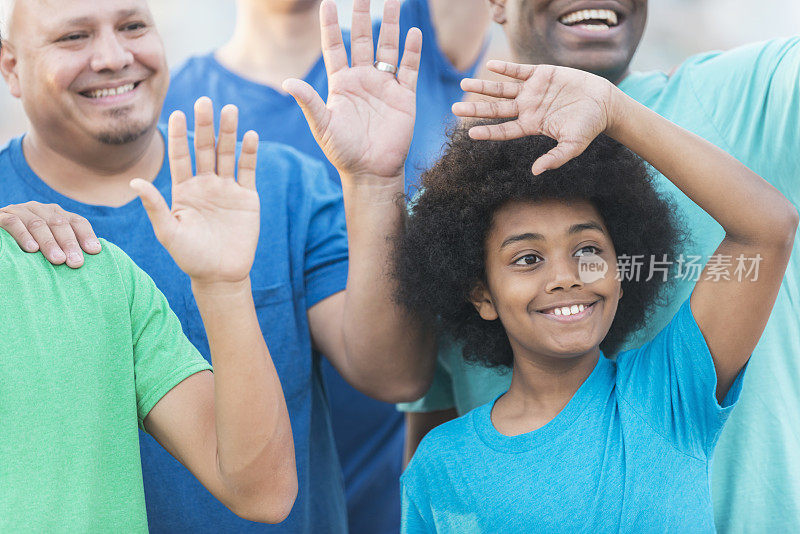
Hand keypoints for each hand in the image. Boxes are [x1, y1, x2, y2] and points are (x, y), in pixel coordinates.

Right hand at [0, 202, 100, 266]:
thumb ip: (66, 246)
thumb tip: (93, 257)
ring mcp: (20, 211)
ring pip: (38, 224)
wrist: (0, 235)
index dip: (86, 235)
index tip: (94, 251)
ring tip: (58, 260)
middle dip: (69, 243)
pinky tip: (31, 249)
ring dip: (49, 243)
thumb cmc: (30, 244)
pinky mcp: (1, 216)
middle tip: (76, 262)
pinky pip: (13, 223)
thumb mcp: (50, 242)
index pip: (76, 221)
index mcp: (56, 213)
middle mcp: (40, 209)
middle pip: (59, 223)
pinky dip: (23, 235)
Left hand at [130, 98, 259, 284]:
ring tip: (230, 110)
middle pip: (205, 149)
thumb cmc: (190, 257)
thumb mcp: (168, 232)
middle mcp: (205, 185)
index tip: (175, 112)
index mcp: (184, 190)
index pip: (180, 157)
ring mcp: (227, 190)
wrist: (221, 275)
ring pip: (227, 154)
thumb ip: (155, 206)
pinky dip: (249, 153)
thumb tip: (135, 181)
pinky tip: (249, 135)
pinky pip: (248, 171)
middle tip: (204, 102)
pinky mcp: (247, 198)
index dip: (178, 135)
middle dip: (204, 126)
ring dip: (228, 133)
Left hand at [282, 0, 421, 183]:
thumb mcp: (322, 126)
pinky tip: (413, 32)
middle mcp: (362, 80)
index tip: (328, 2)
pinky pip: (408, 68)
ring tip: (393, 0)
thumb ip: (308, 102)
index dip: (330, 25)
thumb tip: (287, 81)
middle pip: (362, 39)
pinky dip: (412, 50)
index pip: (334, 46)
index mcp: (341, 84)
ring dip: (391, 24)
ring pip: (388, 48)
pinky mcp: (403, 97)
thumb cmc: (343, 152)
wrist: (371, 172)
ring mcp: (384, 86)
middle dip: (363, 15)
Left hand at [452, 61, 619, 174]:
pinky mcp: (541, 74)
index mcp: (531, 126)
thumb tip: (535, 171)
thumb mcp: (573, 146)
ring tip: (463, 83)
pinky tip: (489, 66)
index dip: (488, 131)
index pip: (504, 130)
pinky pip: (519, 70)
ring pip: (502, 89)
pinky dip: (505, 68)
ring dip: (483, 87)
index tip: (470, 133)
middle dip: (476, 109)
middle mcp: (527, 108)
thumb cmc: (588, 127)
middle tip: (454, 108)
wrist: (604, 103)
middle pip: (496, 109)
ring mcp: (532, 91)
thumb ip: (555, 158)